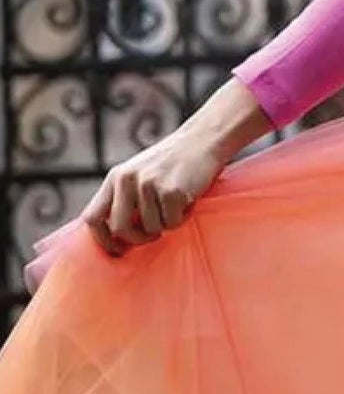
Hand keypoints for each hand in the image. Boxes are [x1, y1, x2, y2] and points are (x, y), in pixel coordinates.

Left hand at [83, 126, 223, 257]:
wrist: (202, 141)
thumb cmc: (173, 164)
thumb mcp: (139, 175)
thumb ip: (125, 197)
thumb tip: (117, 234)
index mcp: (115, 178)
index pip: (93, 217)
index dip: (102, 240)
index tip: (116, 251)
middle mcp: (126, 180)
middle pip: (120, 228)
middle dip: (137, 239)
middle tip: (153, 235)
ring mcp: (148, 185)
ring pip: (151, 228)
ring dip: (166, 225)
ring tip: (176, 205)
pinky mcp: (171, 191)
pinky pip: (173, 222)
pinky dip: (182, 218)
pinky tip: (187, 199)